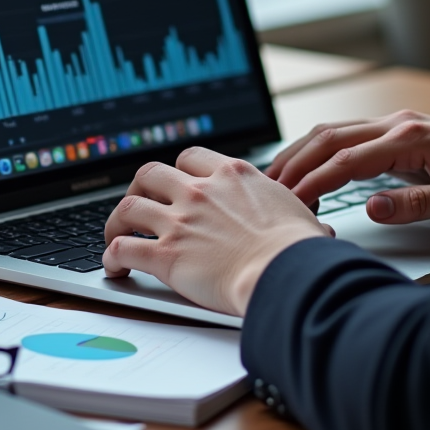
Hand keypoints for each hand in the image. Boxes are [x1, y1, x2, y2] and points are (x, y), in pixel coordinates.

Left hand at [103, 147, 331, 316]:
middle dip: (140, 187)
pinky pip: (123, 247)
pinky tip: (114, 265)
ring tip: (115, 232)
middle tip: (139, 202)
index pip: (191, 158)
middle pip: (151, 172)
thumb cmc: (298, 248)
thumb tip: (316, 229)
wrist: (284, 271)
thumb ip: (293, 214)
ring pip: (129, 205)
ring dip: (117, 219)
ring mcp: (180, 221)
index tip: (177, 182)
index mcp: (231, 175)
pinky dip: (113, 256)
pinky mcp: (166, 254)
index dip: (179, 170)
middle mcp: (200, 191)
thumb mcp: (300, 214)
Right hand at [266, 110, 429, 224]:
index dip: (315, 181)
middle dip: (296, 161)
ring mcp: (399, 125)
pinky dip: (323, 150)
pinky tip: (310, 165)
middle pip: (331, 136)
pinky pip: (350, 137)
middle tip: (268, 187)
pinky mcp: (402, 134)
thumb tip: (372, 209)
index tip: (291, 201)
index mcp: (412, 136)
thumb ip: (417, 203)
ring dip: (304, 152)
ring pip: (336, 132)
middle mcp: (400, 123)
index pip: (348, 159)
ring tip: (277, 176)